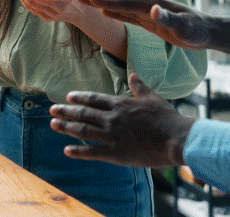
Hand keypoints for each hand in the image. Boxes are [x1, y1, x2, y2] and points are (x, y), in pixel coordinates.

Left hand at [49, 73, 196, 166]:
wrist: (177, 139)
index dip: (80, 97)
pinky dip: (78, 151)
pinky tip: (67, 150)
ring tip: (53, 124)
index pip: (95, 99)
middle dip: (66, 111)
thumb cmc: (168, 118)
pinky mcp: (116, 153)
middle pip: (84, 113)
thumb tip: (134, 75)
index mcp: (121, 104)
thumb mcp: (153, 98)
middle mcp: (113, 118)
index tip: (68, 96)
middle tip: (53, 110)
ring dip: (66, 127)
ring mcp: (113, 135)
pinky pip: (93, 152)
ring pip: (83, 130)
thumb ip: (140, 87)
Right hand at [77, 0, 229, 54]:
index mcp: (153, 5)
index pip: (125, 4)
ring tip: (86, 0)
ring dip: (104, 5)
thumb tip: (154, 11)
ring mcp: (149, 12)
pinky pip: (128, 16)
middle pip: (119, 2)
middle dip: (99, 0)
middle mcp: (148, 6)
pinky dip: (115, 13)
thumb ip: (168, 19)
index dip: (106, 2)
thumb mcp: (184, 27)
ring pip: (121, 8)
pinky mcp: (150, 21)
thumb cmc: (197, 30)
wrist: (208, 32)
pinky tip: (107, 12)